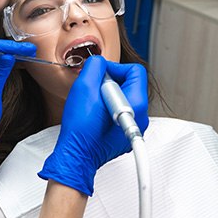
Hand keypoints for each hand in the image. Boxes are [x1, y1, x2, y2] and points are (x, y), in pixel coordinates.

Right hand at [38, 56, 148, 195]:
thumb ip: (96, 66)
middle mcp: (140, 117)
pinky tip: (94, 115)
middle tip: (94, 90)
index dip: (115, 68)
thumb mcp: (84, 86)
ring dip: (107, 95)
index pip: (135, 71)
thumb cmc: (80, 128)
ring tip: (92, 104)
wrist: (76, 155)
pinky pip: (120, 111)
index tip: (100, 74)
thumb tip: (100, 62)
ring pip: (124, 98)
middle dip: (110, 82)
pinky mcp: (124, 133)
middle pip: (130, 84)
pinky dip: (107, 107)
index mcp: (136, 104)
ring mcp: (133, 127)